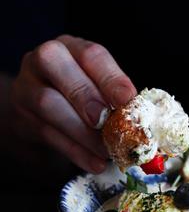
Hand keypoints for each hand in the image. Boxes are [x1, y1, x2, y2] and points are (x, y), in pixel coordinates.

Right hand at [11, 35, 136, 173]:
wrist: (43, 112)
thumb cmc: (83, 94)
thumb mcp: (98, 86)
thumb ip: (115, 96)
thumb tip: (141, 118)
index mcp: (72, 48)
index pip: (90, 54)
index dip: (110, 77)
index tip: (128, 99)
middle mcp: (44, 60)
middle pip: (57, 67)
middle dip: (86, 97)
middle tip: (107, 123)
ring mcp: (27, 87)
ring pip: (47, 103)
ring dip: (82, 132)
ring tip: (107, 151)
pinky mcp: (23, 117)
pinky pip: (47, 134)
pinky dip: (75, 152)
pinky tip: (95, 163)